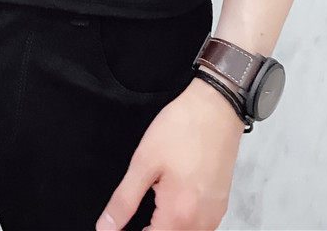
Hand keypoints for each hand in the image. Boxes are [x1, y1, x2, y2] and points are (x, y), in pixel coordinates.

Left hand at [96, 77, 243, 230]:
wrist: (216, 107)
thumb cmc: (182, 129)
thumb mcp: (144, 162)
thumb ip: (124, 200)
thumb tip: (106, 227)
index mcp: (179, 215)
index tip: (119, 227)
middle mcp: (201, 223)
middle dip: (150, 229)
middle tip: (137, 208)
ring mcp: (214, 215)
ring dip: (167, 226)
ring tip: (154, 202)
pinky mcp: (220, 205)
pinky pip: (199, 226)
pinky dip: (182, 220)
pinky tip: (172, 199)